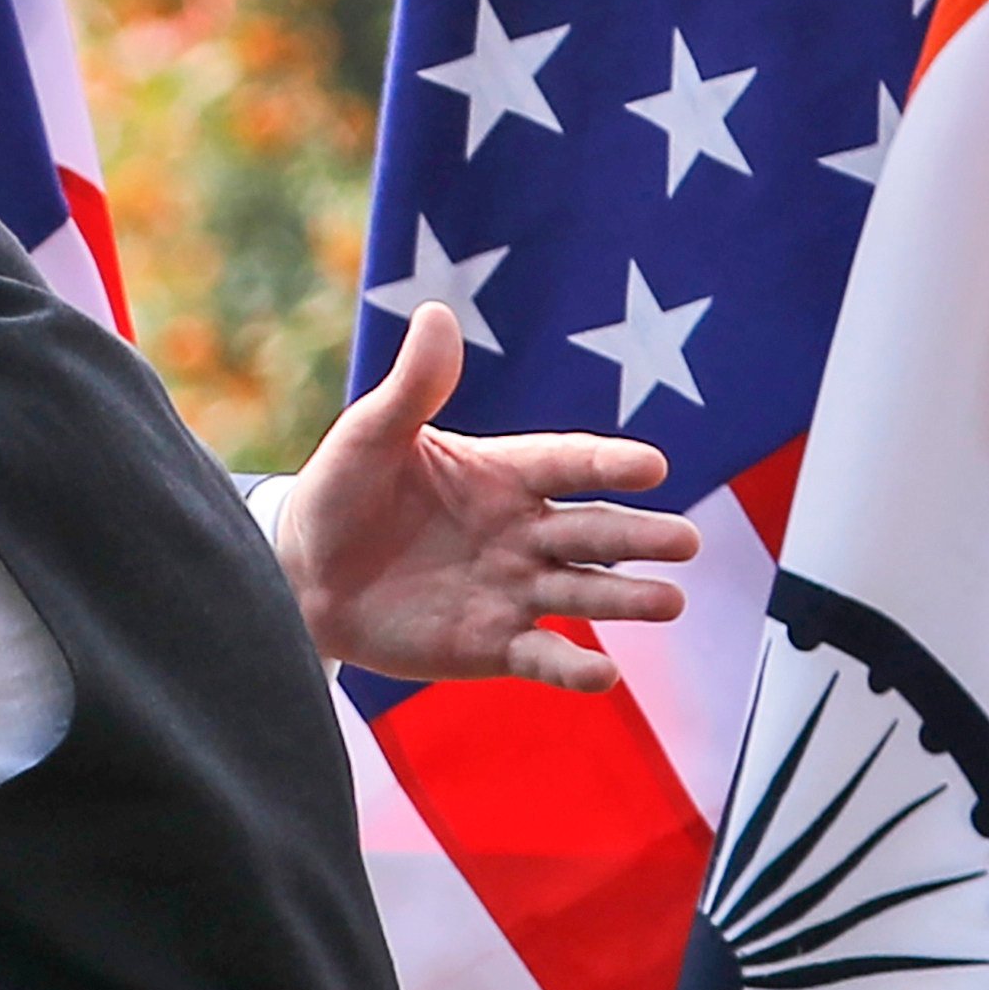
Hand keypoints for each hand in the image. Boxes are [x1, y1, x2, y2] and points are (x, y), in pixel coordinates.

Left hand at [274, 304, 702, 692]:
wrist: (302, 576)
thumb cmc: (340, 493)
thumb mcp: (370, 436)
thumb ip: (413, 387)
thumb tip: (436, 314)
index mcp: (502, 474)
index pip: (567, 464)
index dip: (608, 465)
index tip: (651, 466)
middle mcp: (521, 532)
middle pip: (592, 531)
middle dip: (639, 537)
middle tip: (687, 542)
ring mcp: (513, 589)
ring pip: (584, 592)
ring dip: (627, 598)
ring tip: (671, 601)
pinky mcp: (494, 644)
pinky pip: (543, 656)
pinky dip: (574, 669)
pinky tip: (604, 675)